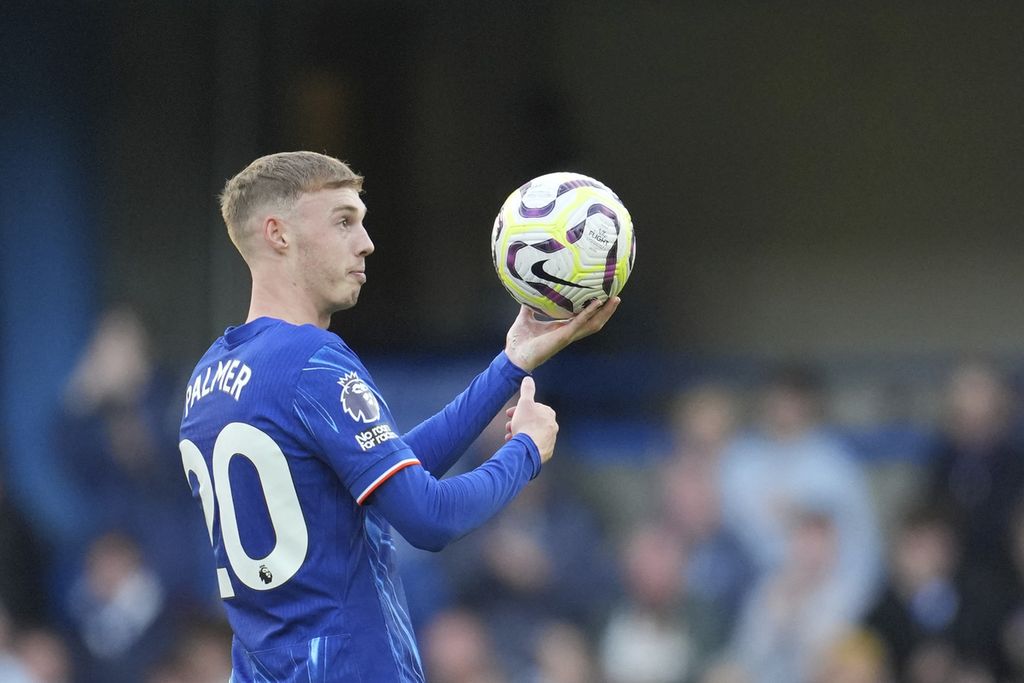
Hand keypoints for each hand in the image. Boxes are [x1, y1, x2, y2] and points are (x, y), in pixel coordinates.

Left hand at [504, 297, 620, 371]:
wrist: (513, 356)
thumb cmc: (519, 341)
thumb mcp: (525, 318)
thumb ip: (528, 307)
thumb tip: (527, 292)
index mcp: (562, 328)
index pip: (583, 319)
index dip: (594, 310)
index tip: (602, 297)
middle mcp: (568, 332)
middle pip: (594, 322)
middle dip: (606, 311)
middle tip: (616, 298)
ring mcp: (567, 335)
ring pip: (592, 324)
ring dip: (604, 312)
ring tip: (614, 300)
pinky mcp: (563, 336)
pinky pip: (579, 323)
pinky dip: (588, 313)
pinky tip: (596, 303)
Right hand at [507, 377, 557, 462]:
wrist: (529, 449)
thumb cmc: (527, 425)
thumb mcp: (525, 403)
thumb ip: (527, 390)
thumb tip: (528, 379)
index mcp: (549, 414)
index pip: (533, 408)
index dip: (519, 409)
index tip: (509, 414)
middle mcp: (552, 426)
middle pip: (531, 421)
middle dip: (518, 422)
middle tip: (508, 426)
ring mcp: (550, 440)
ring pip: (531, 433)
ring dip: (519, 433)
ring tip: (510, 436)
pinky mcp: (545, 452)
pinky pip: (533, 445)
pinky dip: (525, 443)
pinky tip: (517, 444)